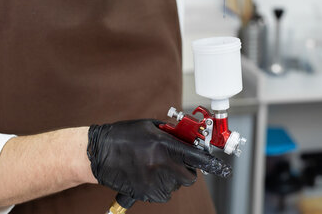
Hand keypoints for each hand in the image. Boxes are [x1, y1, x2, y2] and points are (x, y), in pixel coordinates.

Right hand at [87, 119, 230, 202]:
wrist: (99, 153)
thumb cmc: (124, 136)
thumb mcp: (150, 127)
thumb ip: (172, 133)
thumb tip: (190, 139)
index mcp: (163, 146)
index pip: (196, 158)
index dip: (212, 164)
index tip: (223, 169)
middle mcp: (161, 165)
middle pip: (189, 176)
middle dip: (187, 169)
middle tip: (176, 160)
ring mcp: (153, 182)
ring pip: (177, 185)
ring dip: (173, 177)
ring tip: (155, 165)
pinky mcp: (146, 194)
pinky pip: (164, 193)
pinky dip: (162, 186)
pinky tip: (149, 174)